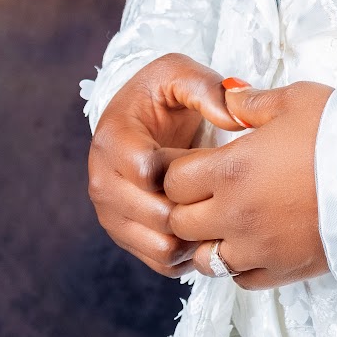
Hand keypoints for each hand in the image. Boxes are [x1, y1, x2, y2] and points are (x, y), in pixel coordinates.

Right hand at [88, 54, 239, 277]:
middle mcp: (102, 180)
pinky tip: (207, 228)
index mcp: (112, 139)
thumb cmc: (162, 94)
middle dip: (195, 205)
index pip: (148, 171)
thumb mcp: (180, 75)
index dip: (186, 171)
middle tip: (222, 191)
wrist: (140, 118)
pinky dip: (188, 254)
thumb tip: (235, 119)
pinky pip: (160, 262)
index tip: (208, 159)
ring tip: (217, 210)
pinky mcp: (125, 235)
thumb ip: (208, 89)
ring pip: (158, 246)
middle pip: (155, 215)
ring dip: (194, 234)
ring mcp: (111, 213)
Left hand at [164, 81, 334, 289]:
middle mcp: (235, 215)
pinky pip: (240, 280)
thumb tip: (227, 97)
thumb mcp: (297, 100)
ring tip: (229, 223)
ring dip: (208, 242)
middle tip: (209, 192)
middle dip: (187, 206)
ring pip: (204, 260)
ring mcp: (257, 249)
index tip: (198, 164)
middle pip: (180, 222)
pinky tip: (255, 243)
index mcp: (231, 169)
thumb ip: (252, 103)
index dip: (180, 170)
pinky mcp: (282, 271)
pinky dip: (239, 265)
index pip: (172, 180)